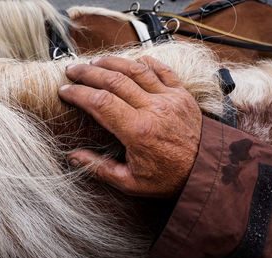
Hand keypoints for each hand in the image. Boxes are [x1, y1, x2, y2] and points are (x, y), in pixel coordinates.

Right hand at [58, 56, 201, 197]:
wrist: (207, 171)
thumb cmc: (169, 178)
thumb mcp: (130, 182)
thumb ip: (99, 168)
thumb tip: (72, 157)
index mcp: (139, 132)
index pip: (101, 102)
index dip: (79, 93)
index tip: (64, 91)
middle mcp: (154, 109)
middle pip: (114, 80)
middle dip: (88, 73)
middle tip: (72, 71)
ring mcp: (169, 98)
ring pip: (136, 70)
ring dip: (112, 62)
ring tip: (94, 61)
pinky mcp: (181, 94)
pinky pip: (162, 70)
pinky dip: (145, 62)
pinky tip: (132, 60)